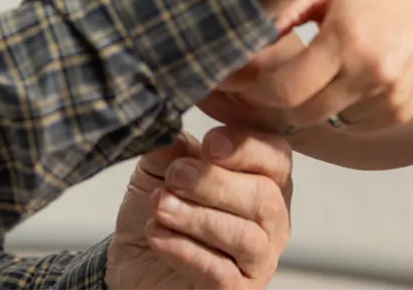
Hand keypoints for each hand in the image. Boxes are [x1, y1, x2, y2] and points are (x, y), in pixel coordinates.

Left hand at [106, 127, 292, 287]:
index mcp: (262, 176)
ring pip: (245, 237)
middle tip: (175, 176)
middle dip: (215, 183)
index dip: (245, 148)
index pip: (275, 157)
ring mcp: (259, 259)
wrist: (137, 256)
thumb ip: (174, 150)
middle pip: (264, 197)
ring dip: (197, 218)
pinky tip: (157, 234)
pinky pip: (220, 273)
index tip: (209, 144)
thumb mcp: (160, 167)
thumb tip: (181, 140)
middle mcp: (271, 219)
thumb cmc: (160, 205)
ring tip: (161, 206)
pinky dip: (184, 250)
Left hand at [206, 0, 412, 132]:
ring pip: (320, 119)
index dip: (252, 87)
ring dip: (297, 105)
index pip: (285, 85)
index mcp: (347, 37)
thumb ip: (289, 6)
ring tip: (284, 77)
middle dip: (267, 101)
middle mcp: (369, 74)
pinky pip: (347, 121)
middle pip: (298, 110)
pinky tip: (333, 79)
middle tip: (244, 86)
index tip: (228, 76)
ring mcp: (387, 100)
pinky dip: (330, 106)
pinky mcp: (398, 115)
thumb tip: (243, 28)